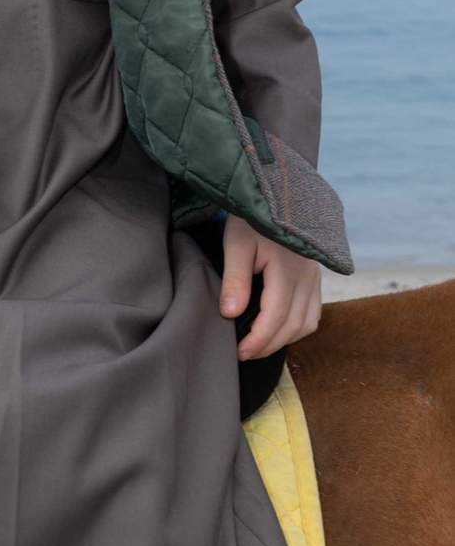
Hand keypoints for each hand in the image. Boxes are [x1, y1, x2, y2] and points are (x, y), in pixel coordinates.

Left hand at [218, 214, 321, 360]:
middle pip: (294, 325)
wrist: (274, 192)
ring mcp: (314, 276)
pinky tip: (279, 328)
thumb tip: (231, 314)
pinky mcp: (315, 275)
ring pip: (307, 321)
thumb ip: (236, 279)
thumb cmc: (251, 216)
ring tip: (258, 345)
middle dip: (269, 345)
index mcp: (287, 269)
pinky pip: (314, 311)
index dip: (259, 340)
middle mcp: (307, 276)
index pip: (276, 316)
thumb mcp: (236, 243)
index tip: (239, 352)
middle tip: (244, 353)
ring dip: (285, 339)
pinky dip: (298, 326)